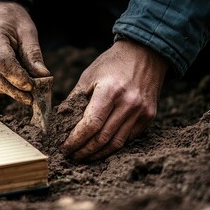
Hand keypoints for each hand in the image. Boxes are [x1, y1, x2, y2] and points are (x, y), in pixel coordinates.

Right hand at [0, 1, 49, 104]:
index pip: (2, 62)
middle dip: (13, 90)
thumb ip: (33, 54)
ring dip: (7, 90)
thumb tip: (42, 77)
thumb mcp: (27, 31)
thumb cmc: (12, 20)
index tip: (32, 87)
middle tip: (30, 97)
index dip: (17, 77)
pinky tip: (11, 83)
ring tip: (22, 90)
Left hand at [61, 39, 167, 160]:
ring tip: (84, 157)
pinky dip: (113, 146)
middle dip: (84, 151)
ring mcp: (141, 111)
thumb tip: (60, 123)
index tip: (64, 148)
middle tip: (71, 156)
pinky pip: (128, 138)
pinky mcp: (149, 116)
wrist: (145, 53)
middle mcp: (128, 103)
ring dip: (98, 154)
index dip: (75, 141)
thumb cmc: (111, 64)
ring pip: (116, 143)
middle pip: (102, 138)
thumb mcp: (88, 77)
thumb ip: (74, 101)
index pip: (90, 125)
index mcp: (110, 91)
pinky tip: (101, 148)